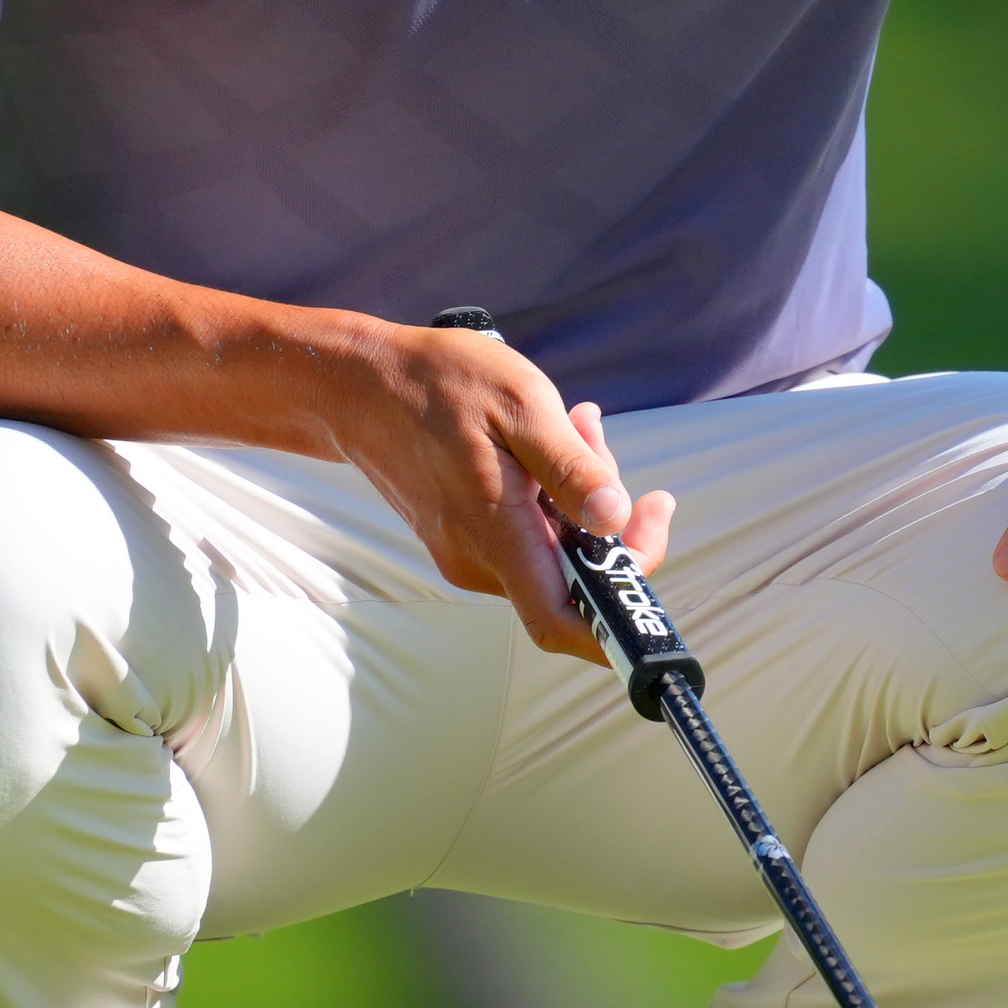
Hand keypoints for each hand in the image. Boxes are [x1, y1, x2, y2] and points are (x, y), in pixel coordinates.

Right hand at [311, 317, 675, 667]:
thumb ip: (571, 469)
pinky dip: (550, 492)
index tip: (648, 560)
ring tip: (573, 424)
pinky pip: (528, 530)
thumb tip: (615, 518)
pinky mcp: (465, 536)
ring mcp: (470, 552)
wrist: (359, 385)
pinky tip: (547, 439)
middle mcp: (481, 561)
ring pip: (555, 545)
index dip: (617, 622)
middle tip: (596, 440)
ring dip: (580, 492)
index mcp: (497, 535)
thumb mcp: (520, 404)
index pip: (562, 622)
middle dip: (608, 514)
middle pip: (575, 573)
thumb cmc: (437, 385)